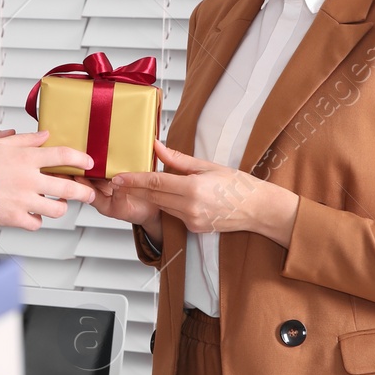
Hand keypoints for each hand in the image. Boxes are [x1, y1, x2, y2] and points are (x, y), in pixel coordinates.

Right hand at [0, 130, 97, 229]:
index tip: (88, 162)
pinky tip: (34, 216)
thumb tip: (44, 135)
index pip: (62, 156)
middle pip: (68, 186)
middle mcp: (29, 179)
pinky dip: (37, 221)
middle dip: (84, 191)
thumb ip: (24, 140)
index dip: (80, 158)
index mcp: (26, 158)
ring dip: (60, 207)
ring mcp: (23, 200)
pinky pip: (36, 224)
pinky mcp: (15, 218)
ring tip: (58, 205)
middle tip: (88, 193)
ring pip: (56, 209)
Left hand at [95, 139, 298, 244]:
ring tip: (134, 185)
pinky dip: (166, 204)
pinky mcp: (194, 228)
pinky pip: (173, 214)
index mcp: (193, 189)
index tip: (118, 177)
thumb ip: (178, 159)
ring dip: (149, 196)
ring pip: (161, 206)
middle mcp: (190, 207)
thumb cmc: (237, 184)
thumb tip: (157, 146)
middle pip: (153, 196)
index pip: (155, 183)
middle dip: (134, 189)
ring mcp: (191, 220)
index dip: (134, 180)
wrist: (258, 209)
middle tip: (117, 180)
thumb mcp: (207, 166)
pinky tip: (164, 196)